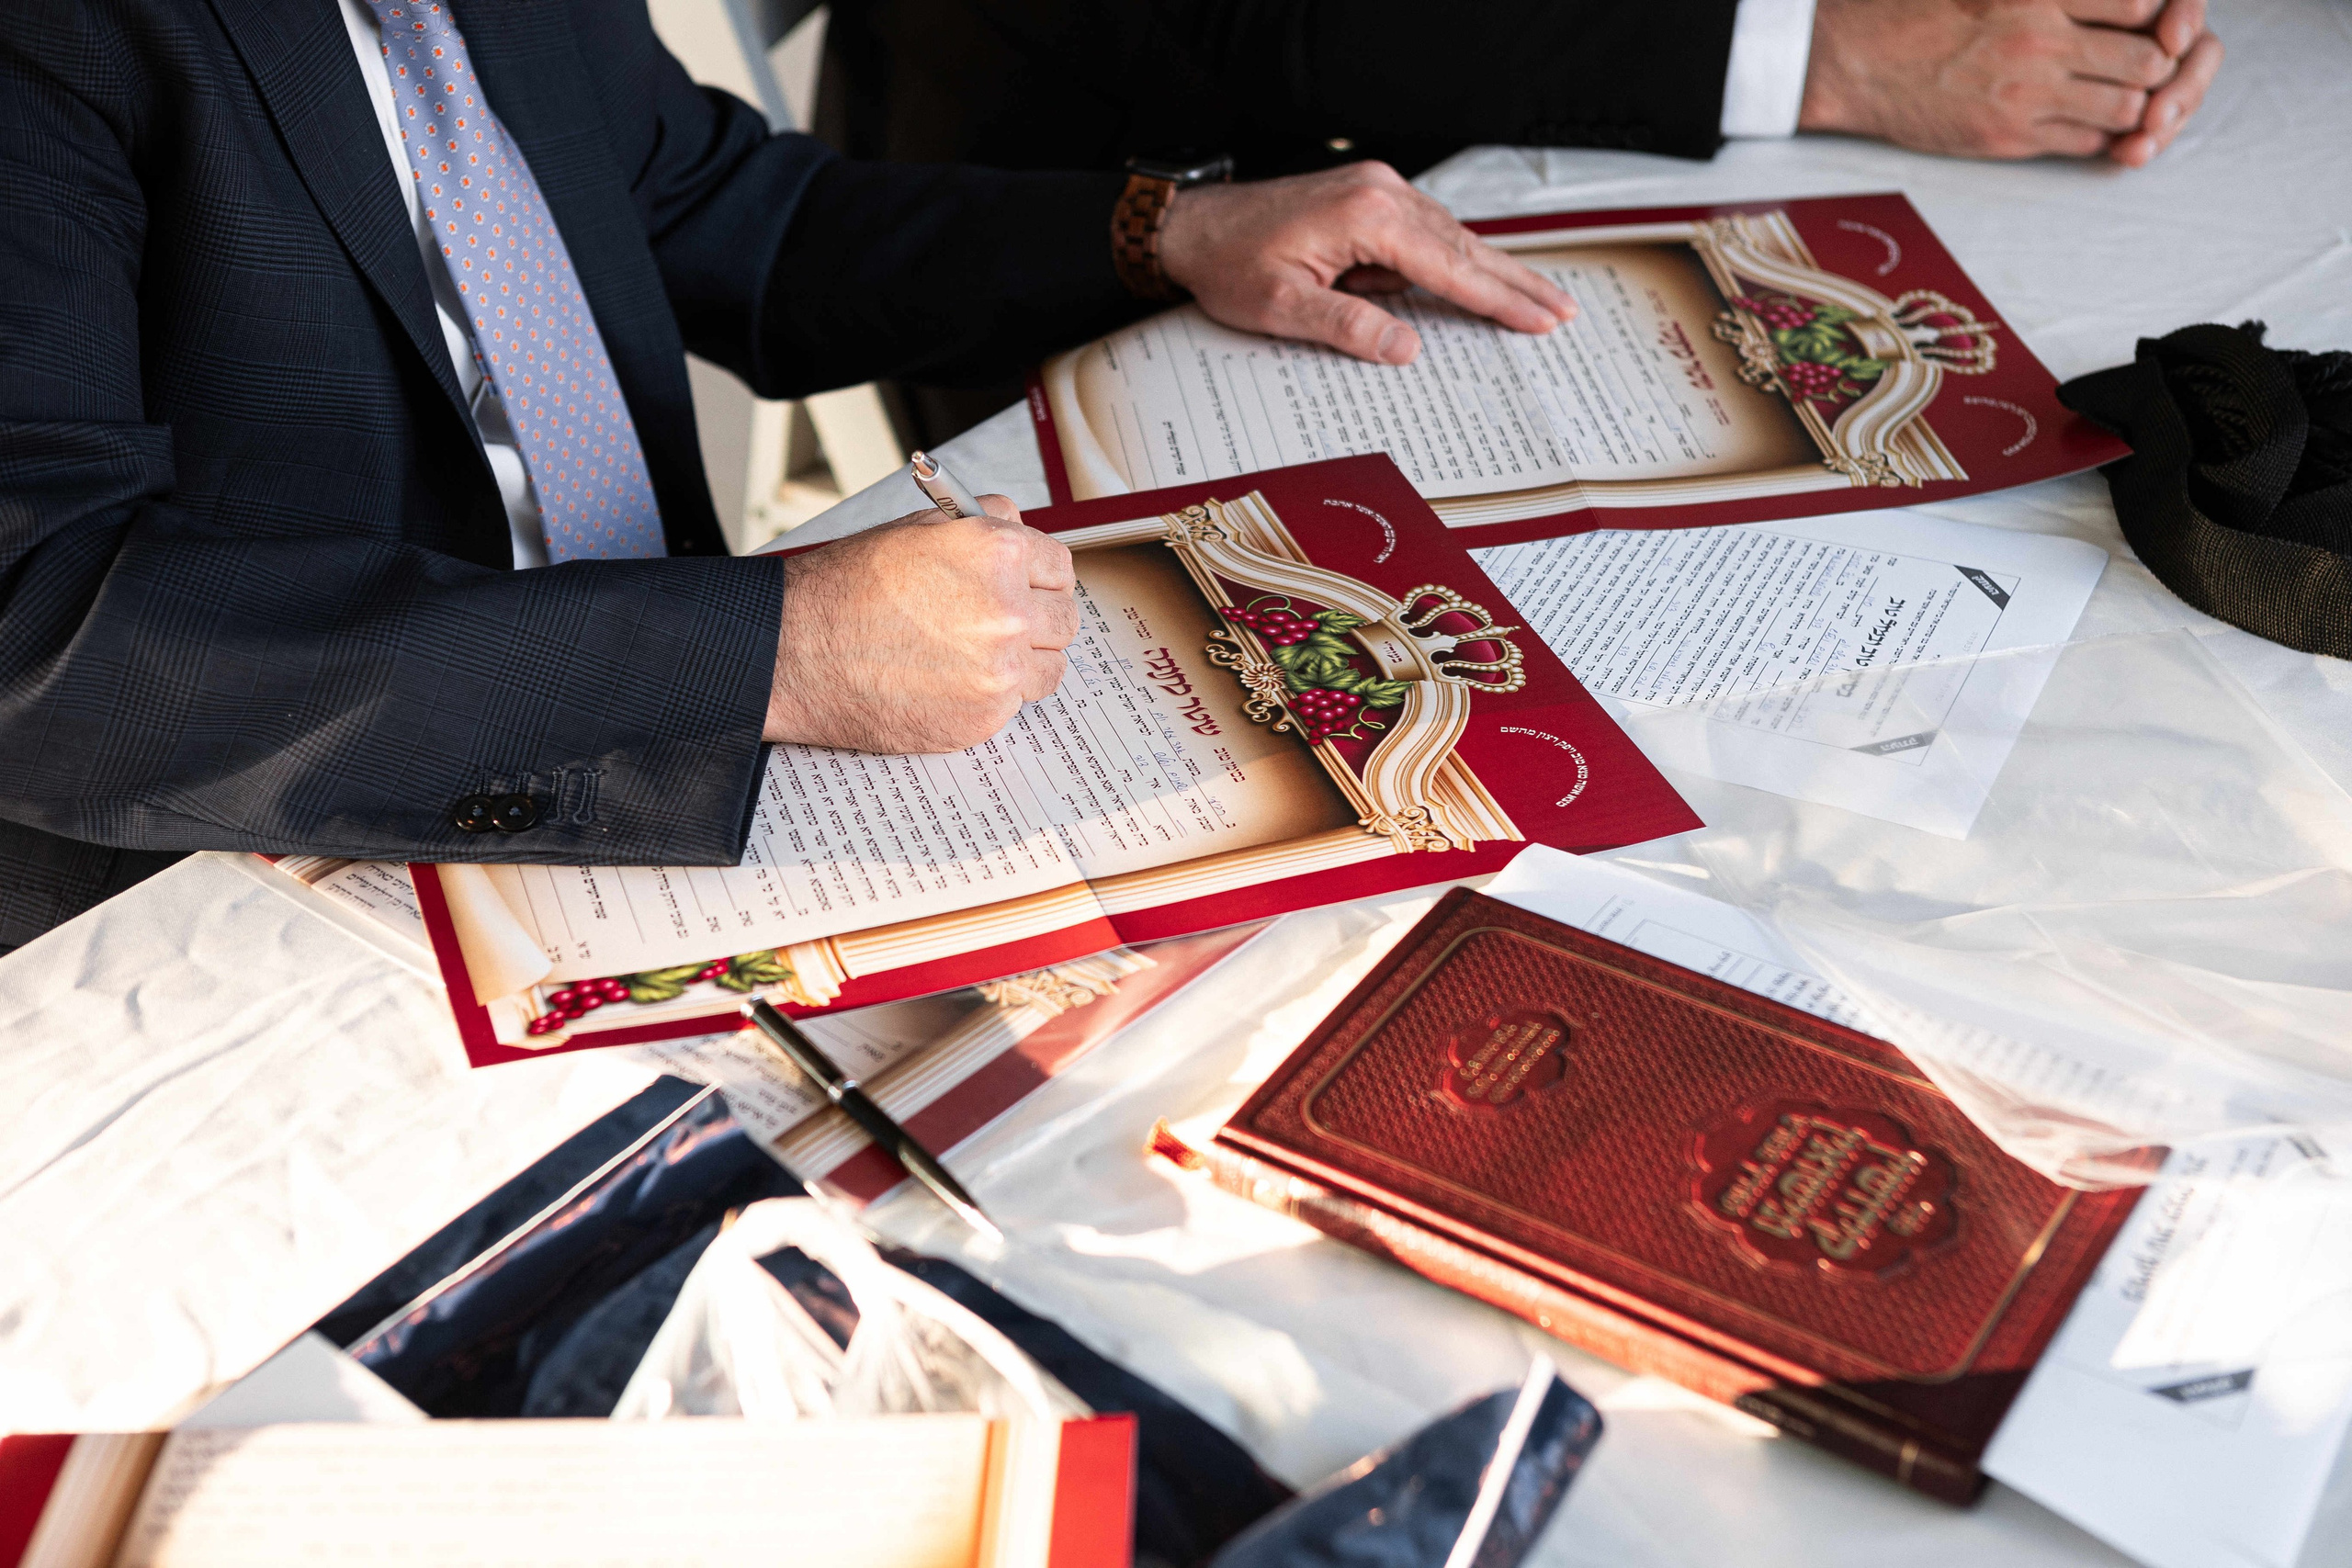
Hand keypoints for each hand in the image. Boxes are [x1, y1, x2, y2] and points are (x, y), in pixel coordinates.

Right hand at [763, 496, 1076, 753]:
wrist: (793, 652)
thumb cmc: (845, 588)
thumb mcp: (918, 528)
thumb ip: (985, 525)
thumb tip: (1021, 526)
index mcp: (997, 554)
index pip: (1061, 567)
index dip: (1040, 576)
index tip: (1028, 587)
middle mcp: (1008, 611)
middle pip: (1065, 620)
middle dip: (1038, 620)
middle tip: (1000, 624)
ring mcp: (999, 670)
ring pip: (1049, 668)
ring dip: (1024, 663)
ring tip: (972, 656)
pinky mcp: (983, 718)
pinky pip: (1013, 706)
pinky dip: (989, 698)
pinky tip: (947, 683)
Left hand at [1156, 161, 1574, 365]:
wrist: (1193, 225)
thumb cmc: (1230, 264)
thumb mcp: (1282, 308)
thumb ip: (1349, 327)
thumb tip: (1408, 348)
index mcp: (1367, 217)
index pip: (1450, 267)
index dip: (1499, 299)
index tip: (1540, 319)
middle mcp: (1381, 192)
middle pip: (1464, 246)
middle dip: (1515, 282)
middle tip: (1562, 310)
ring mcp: (1377, 189)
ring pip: (1448, 237)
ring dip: (1488, 271)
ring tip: (1534, 301)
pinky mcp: (1368, 196)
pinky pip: (1422, 233)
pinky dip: (1450, 259)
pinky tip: (1474, 281)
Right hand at [1800, 0, 2221, 164]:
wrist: (1855, 63)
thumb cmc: (1914, 12)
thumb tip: (2092, 2)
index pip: (2142, 4)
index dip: (2155, 16)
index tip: (2146, 23)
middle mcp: (2041, 41)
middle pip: (2145, 59)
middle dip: (2155, 65)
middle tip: (2144, 65)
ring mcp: (2026, 94)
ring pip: (2124, 107)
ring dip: (2131, 104)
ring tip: (2119, 96)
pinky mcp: (2009, 137)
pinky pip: (2084, 142)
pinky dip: (2097, 135)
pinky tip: (2086, 122)